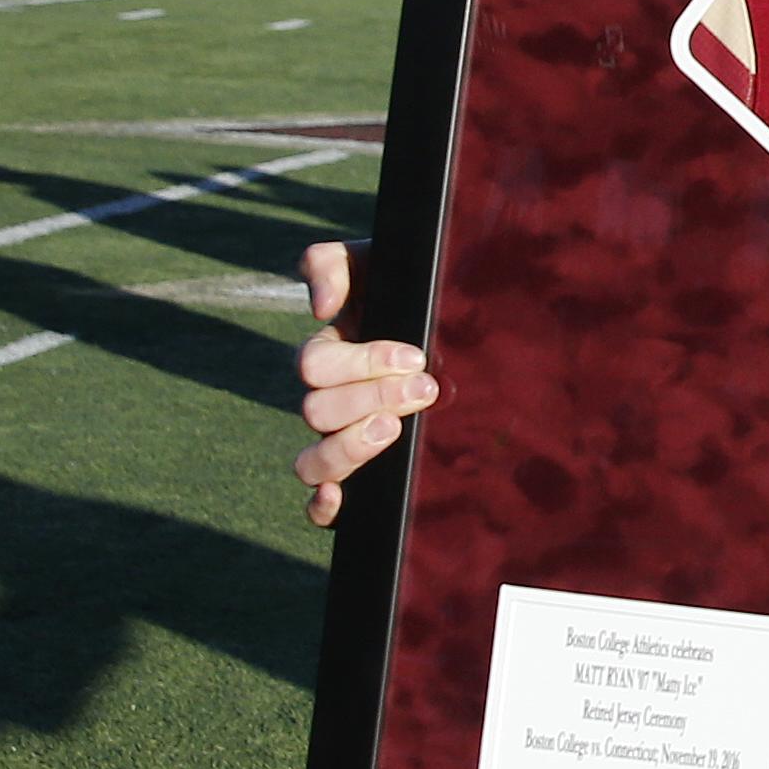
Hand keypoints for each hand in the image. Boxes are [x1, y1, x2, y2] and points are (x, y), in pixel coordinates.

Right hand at [294, 237, 436, 526]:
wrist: (455, 321)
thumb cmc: (411, 290)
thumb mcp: (374, 262)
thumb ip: (332, 264)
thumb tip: (321, 308)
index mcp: (327, 355)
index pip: (316, 366)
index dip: (362, 363)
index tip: (415, 356)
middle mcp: (328, 401)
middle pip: (317, 412)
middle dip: (373, 399)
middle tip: (425, 388)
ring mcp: (341, 440)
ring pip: (313, 461)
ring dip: (349, 448)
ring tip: (394, 429)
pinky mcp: (359, 474)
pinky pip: (320, 504)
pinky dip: (322, 507)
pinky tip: (339, 500)